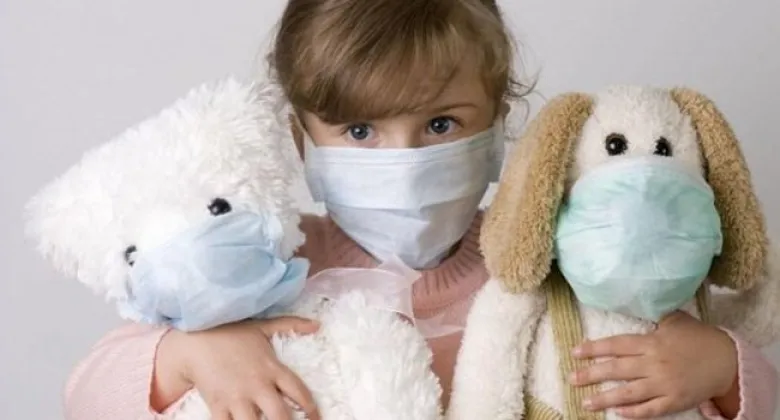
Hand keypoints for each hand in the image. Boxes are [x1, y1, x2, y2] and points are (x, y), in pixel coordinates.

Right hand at [154, 316, 320, 419]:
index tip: (315, 417)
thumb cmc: (231, 332)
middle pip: (280, 416)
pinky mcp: (217, 405)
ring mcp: (237, 398)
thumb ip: (291, 324)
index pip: (299, 391)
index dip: (311, 408)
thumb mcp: (263, 326)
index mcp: (272, 369)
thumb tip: (317, 324)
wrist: (196, 337)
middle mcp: (257, 386)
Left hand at [569, 311, 737, 417]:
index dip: (594, 348)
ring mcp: (664, 384)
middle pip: (616, 369)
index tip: (575, 352)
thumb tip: (637, 304)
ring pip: (628, 392)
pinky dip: (633, 412)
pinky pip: (650, 409)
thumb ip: (654, 318)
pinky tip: (617, 413)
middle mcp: (654, 363)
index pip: (616, 345)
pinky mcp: (675, 401)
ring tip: (586, 402)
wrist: (728, 361)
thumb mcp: (676, 321)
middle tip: (571, 378)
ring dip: (605, 398)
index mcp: (652, 342)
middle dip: (591, 374)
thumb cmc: (699, 338)